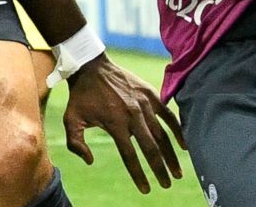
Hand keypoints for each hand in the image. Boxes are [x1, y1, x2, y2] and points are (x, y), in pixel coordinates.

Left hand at [64, 53, 184, 193]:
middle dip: (160, 169)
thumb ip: (75, 143)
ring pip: (162, 134)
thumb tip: (90, 161)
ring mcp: (143, 103)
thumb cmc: (81, 95)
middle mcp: (132, 114)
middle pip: (150, 148)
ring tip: (177, 172)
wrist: (90, 66)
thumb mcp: (71, 118)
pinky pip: (168, 115)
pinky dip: (178, 130)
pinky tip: (185, 145)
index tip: (146, 189)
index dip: (138, 174)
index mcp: (114, 123)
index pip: (129, 155)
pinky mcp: (150, 94)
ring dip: (171, 155)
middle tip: (167, 184)